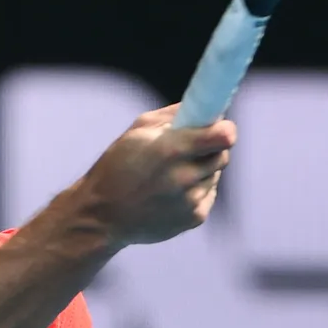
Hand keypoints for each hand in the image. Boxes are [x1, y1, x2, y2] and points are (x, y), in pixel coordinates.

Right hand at [71, 103, 235, 246]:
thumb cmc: (116, 167)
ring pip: (215, 175)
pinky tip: (172, 192)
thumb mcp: (136, 131)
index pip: (224, 136)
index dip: (224, 129)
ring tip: (172, 174)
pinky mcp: (195, 218)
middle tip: (189, 149)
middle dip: (210, 149)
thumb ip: (173, 115)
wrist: (102, 216)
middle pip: (222, 155)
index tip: (218, 127)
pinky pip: (208, 194)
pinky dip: (196, 190)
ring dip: (201, 170)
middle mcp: (185, 177)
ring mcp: (191, 201)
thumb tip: (204, 110)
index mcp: (172, 150)